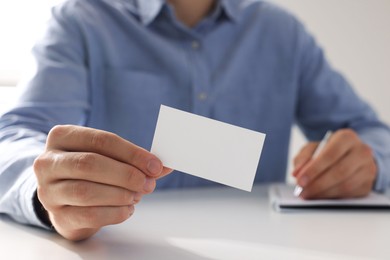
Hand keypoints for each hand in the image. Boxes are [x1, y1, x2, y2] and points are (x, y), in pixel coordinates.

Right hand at [33, 125, 171, 240]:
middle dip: (126, 174)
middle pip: (90, 164)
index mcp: (62, 137)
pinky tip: (128, 209)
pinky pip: (89, 215)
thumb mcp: (108, 156)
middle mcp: (48, 162)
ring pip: (87, 192)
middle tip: (149, 183)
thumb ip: (133, 159)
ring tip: (137, 195)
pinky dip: (115, 212)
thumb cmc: (92, 171)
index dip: (132, 153)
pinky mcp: (57, 216)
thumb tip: (164, 166)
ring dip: (120, 194)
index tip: (155, 165)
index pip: (101, 140)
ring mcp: (48, 191)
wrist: (68, 198)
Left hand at [292, 129, 376, 198]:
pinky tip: (320, 196)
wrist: (351, 155)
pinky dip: (332, 197)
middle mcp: (362, 151)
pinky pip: (350, 194)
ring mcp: (368, 168)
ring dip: (324, 193)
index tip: (300, 179)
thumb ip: (303, 158)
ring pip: (345, 185)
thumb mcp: (313, 148)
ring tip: (308, 194)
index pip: (330, 154)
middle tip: (302, 190)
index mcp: (347, 137)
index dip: (314, 169)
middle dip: (317, 184)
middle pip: (339, 171)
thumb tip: (297, 173)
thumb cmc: (329, 151)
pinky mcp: (368, 184)